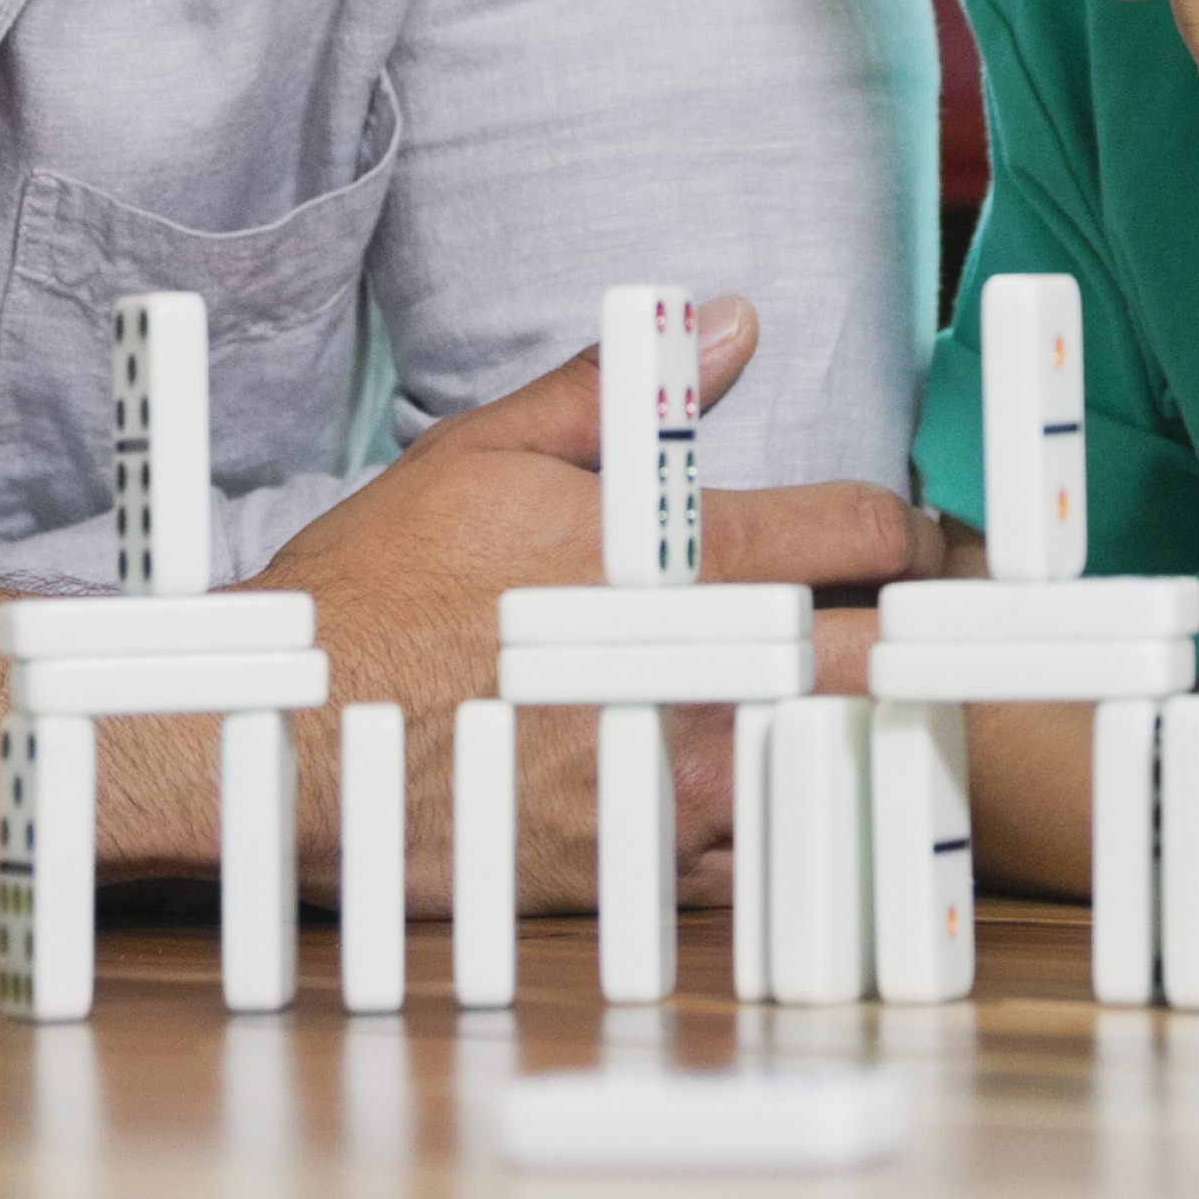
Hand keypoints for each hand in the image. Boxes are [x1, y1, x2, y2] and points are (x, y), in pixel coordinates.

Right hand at [260, 295, 925, 909]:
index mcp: (677, 568)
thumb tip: (733, 325)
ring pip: (833, 761)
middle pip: (883, 659)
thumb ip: (623, 393)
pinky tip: (746, 788)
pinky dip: (768, 818)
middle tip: (905, 622)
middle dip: (910, 632)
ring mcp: (674, 790)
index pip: (859, 535)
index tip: (899, 534)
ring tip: (831, 705)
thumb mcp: (485, 453)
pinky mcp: (640, 872)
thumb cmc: (380, 589)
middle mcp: (696, 681)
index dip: (899, 528)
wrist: (287, 736)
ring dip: (846, 729)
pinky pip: (756, 855)